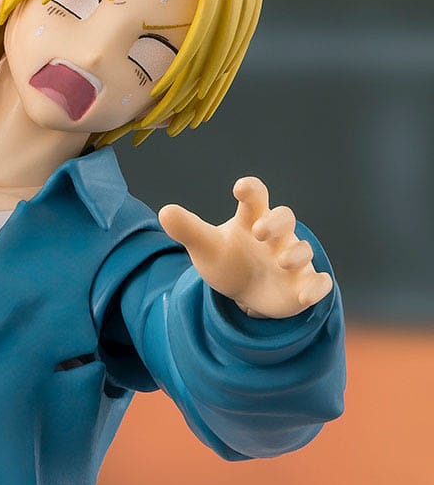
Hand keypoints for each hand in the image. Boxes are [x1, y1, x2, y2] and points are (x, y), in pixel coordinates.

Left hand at [159, 177, 333, 319]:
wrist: (244, 293)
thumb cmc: (226, 261)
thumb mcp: (205, 246)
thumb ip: (188, 228)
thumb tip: (164, 211)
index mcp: (251, 220)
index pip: (255, 197)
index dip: (251, 190)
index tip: (240, 188)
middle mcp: (276, 236)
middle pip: (284, 218)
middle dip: (276, 222)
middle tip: (260, 231)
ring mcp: (292, 260)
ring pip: (303, 249)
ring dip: (296, 254)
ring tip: (280, 262)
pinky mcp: (303, 284)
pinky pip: (319, 282)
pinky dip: (316, 287)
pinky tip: (304, 296)